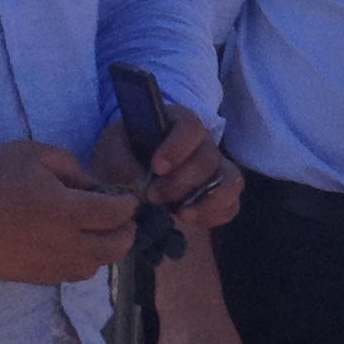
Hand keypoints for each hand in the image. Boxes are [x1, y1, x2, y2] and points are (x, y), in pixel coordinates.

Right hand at [0, 142, 136, 283]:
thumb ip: (71, 166)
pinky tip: (75, 249)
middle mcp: (66, 243)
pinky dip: (82, 263)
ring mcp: (50, 265)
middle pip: (115, 248)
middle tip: (124, 221)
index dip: (129, 206)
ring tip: (100, 236)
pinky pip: (71, 276)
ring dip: (105, 251)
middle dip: (126, 232)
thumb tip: (91, 186)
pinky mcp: (35, 277)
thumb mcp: (34, 154)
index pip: (116, 214)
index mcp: (68, 211)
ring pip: (95, 266)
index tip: (129, 199)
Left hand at [89, 107, 241, 228]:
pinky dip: (215, 215)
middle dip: (181, 183)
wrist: (129, 174)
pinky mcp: (220, 195)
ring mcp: (216, 170)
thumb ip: (120, 163)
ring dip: (207, 201)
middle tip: (154, 197)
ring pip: (230, 181)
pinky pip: (231, 205)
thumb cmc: (124, 153)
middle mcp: (204, 144)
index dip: (178, 147)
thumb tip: (140, 186)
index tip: (156, 167)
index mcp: (178, 124)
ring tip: (182, 215)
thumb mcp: (112, 150)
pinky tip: (190, 220)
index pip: (191, 127)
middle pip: (208, 160)